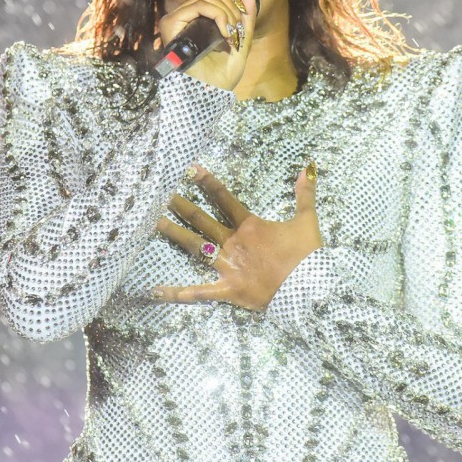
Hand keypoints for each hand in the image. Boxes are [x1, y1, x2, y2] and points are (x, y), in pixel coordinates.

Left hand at [152, 162, 322, 311]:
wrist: (310, 289)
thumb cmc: (307, 255)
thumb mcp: (307, 221)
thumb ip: (304, 194)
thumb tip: (306, 168)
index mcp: (250, 226)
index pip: (224, 198)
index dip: (207, 182)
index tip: (190, 169)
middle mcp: (234, 243)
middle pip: (201, 220)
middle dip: (180, 205)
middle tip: (159, 193)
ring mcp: (229, 266)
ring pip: (196, 248)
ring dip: (174, 235)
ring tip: (152, 224)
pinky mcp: (228, 289)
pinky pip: (198, 292)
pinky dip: (177, 293)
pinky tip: (154, 291)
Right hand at [156, 0, 257, 91]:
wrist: (210, 95)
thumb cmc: (222, 75)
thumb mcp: (242, 38)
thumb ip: (246, 12)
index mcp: (196, 17)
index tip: (241, 21)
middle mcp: (184, 16)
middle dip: (232, 4)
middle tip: (237, 29)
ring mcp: (176, 19)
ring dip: (226, 12)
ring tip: (231, 33)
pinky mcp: (171, 25)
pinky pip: (199, 5)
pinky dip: (218, 15)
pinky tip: (224, 34)